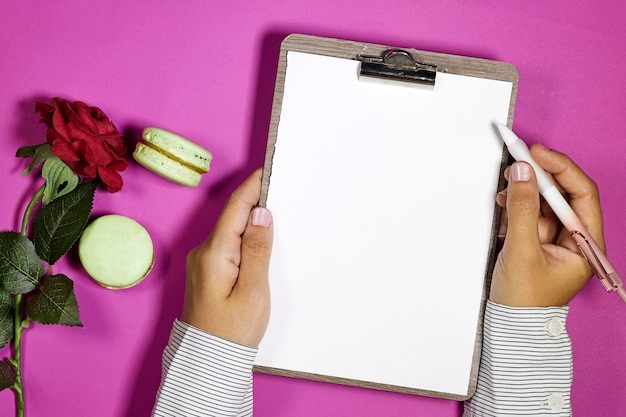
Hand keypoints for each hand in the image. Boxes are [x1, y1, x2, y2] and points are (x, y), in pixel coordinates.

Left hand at [182, 168, 272, 346]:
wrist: (209, 361)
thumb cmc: (232, 330)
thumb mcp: (253, 290)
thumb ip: (257, 249)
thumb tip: (261, 213)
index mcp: (214, 253)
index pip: (235, 208)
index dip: (252, 187)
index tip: (268, 170)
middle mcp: (203, 252)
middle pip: (231, 216)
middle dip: (254, 200)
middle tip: (278, 187)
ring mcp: (203, 262)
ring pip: (229, 230)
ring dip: (249, 219)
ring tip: (274, 209)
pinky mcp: (207, 272)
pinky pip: (227, 244)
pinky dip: (243, 236)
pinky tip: (258, 238)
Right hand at [490, 144, 603, 306]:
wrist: (511, 326)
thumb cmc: (524, 300)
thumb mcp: (522, 250)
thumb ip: (521, 209)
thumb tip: (522, 172)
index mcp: (586, 244)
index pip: (582, 194)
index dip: (561, 168)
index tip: (538, 153)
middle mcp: (576, 239)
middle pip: (564, 194)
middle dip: (540, 176)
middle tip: (518, 161)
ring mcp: (556, 239)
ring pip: (544, 201)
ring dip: (526, 189)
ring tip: (507, 184)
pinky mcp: (538, 241)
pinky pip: (531, 212)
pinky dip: (518, 203)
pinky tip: (506, 201)